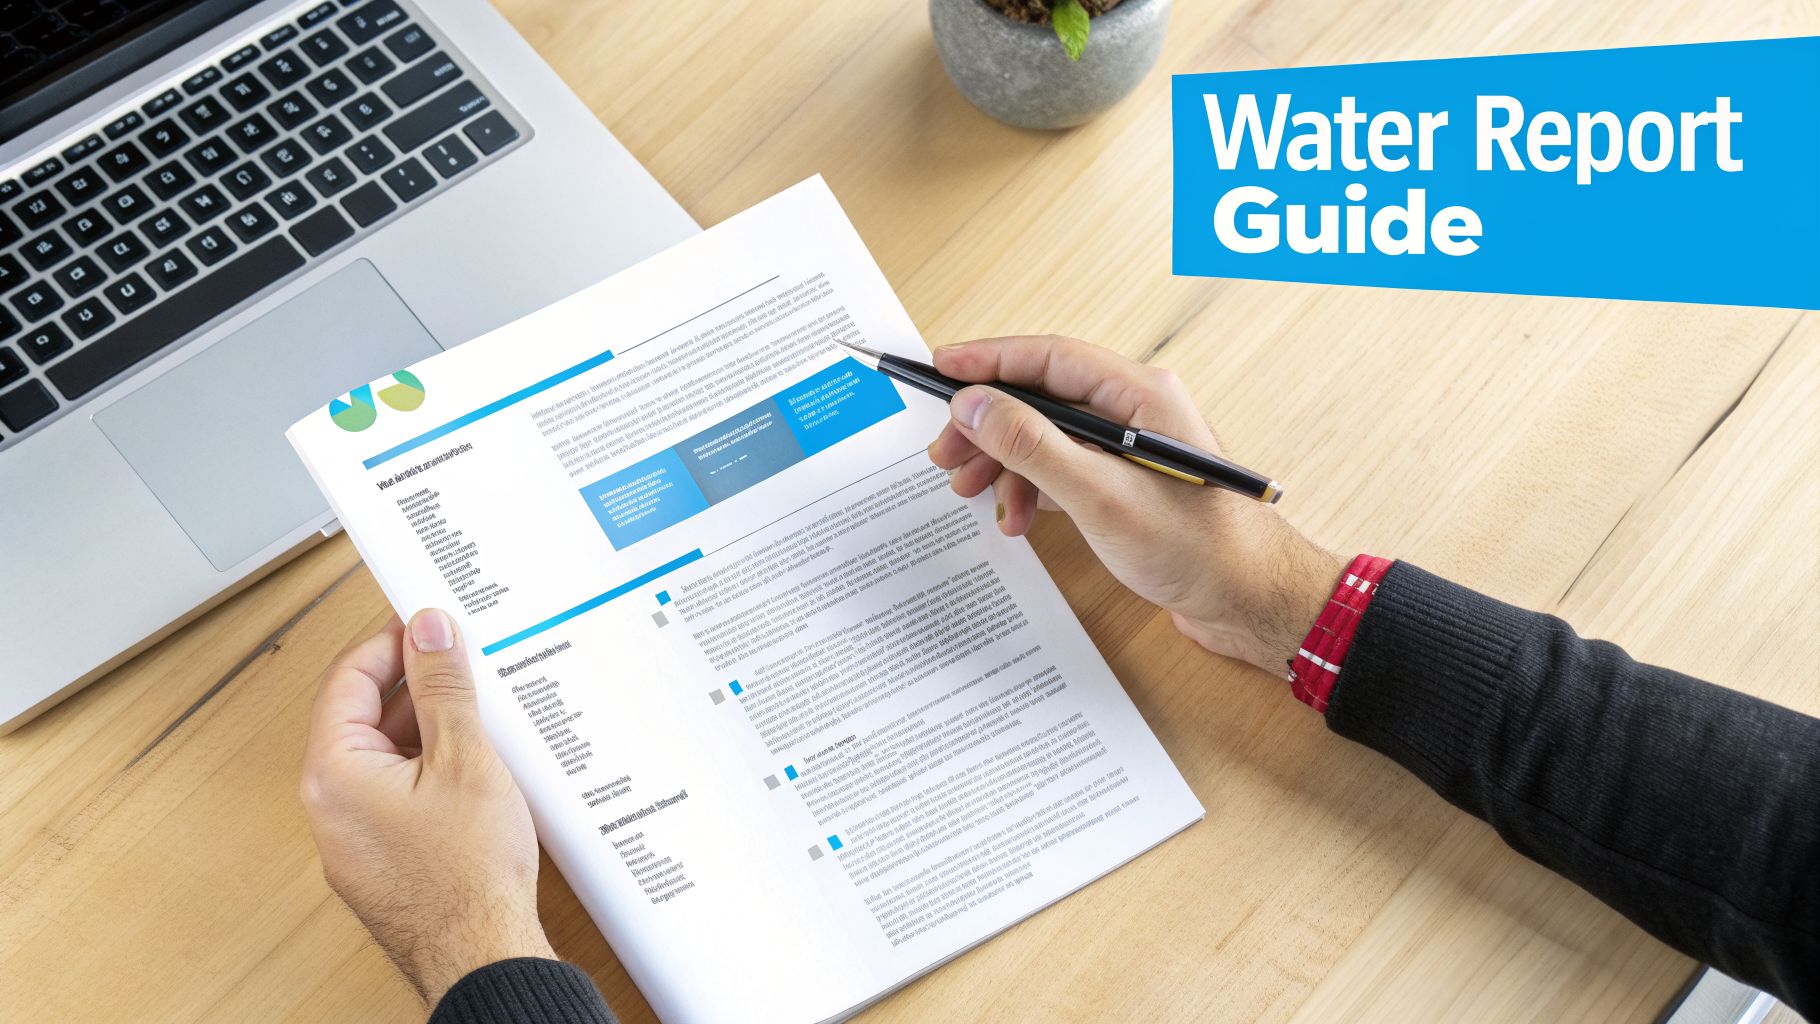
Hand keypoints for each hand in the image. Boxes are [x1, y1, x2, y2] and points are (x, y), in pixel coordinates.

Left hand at [299, 609, 553, 1005]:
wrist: (481, 957)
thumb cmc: (468, 875)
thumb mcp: (465, 758)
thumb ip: (442, 687)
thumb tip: (428, 629)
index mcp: (334, 773)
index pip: (349, 678)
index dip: (392, 642)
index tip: (430, 624)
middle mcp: (330, 805)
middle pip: (363, 715)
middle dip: (414, 684)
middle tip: (464, 660)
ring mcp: (354, 836)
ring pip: (384, 756)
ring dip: (426, 727)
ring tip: (479, 710)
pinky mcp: (382, 857)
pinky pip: (397, 791)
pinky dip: (430, 766)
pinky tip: (476, 762)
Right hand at [926, 336, 1342, 674]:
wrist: (1250, 603)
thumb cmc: (1198, 549)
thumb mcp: (1100, 496)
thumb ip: (1033, 446)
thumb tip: (975, 405)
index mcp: (1140, 395)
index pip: (1049, 357)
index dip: (989, 360)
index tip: (939, 369)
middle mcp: (1136, 411)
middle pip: (1041, 398)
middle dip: (988, 425)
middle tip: (945, 452)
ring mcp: (1131, 448)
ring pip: (1047, 437)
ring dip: (1005, 463)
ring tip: (973, 494)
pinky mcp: (1127, 484)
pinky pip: (1063, 470)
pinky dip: (1033, 490)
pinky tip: (1019, 519)